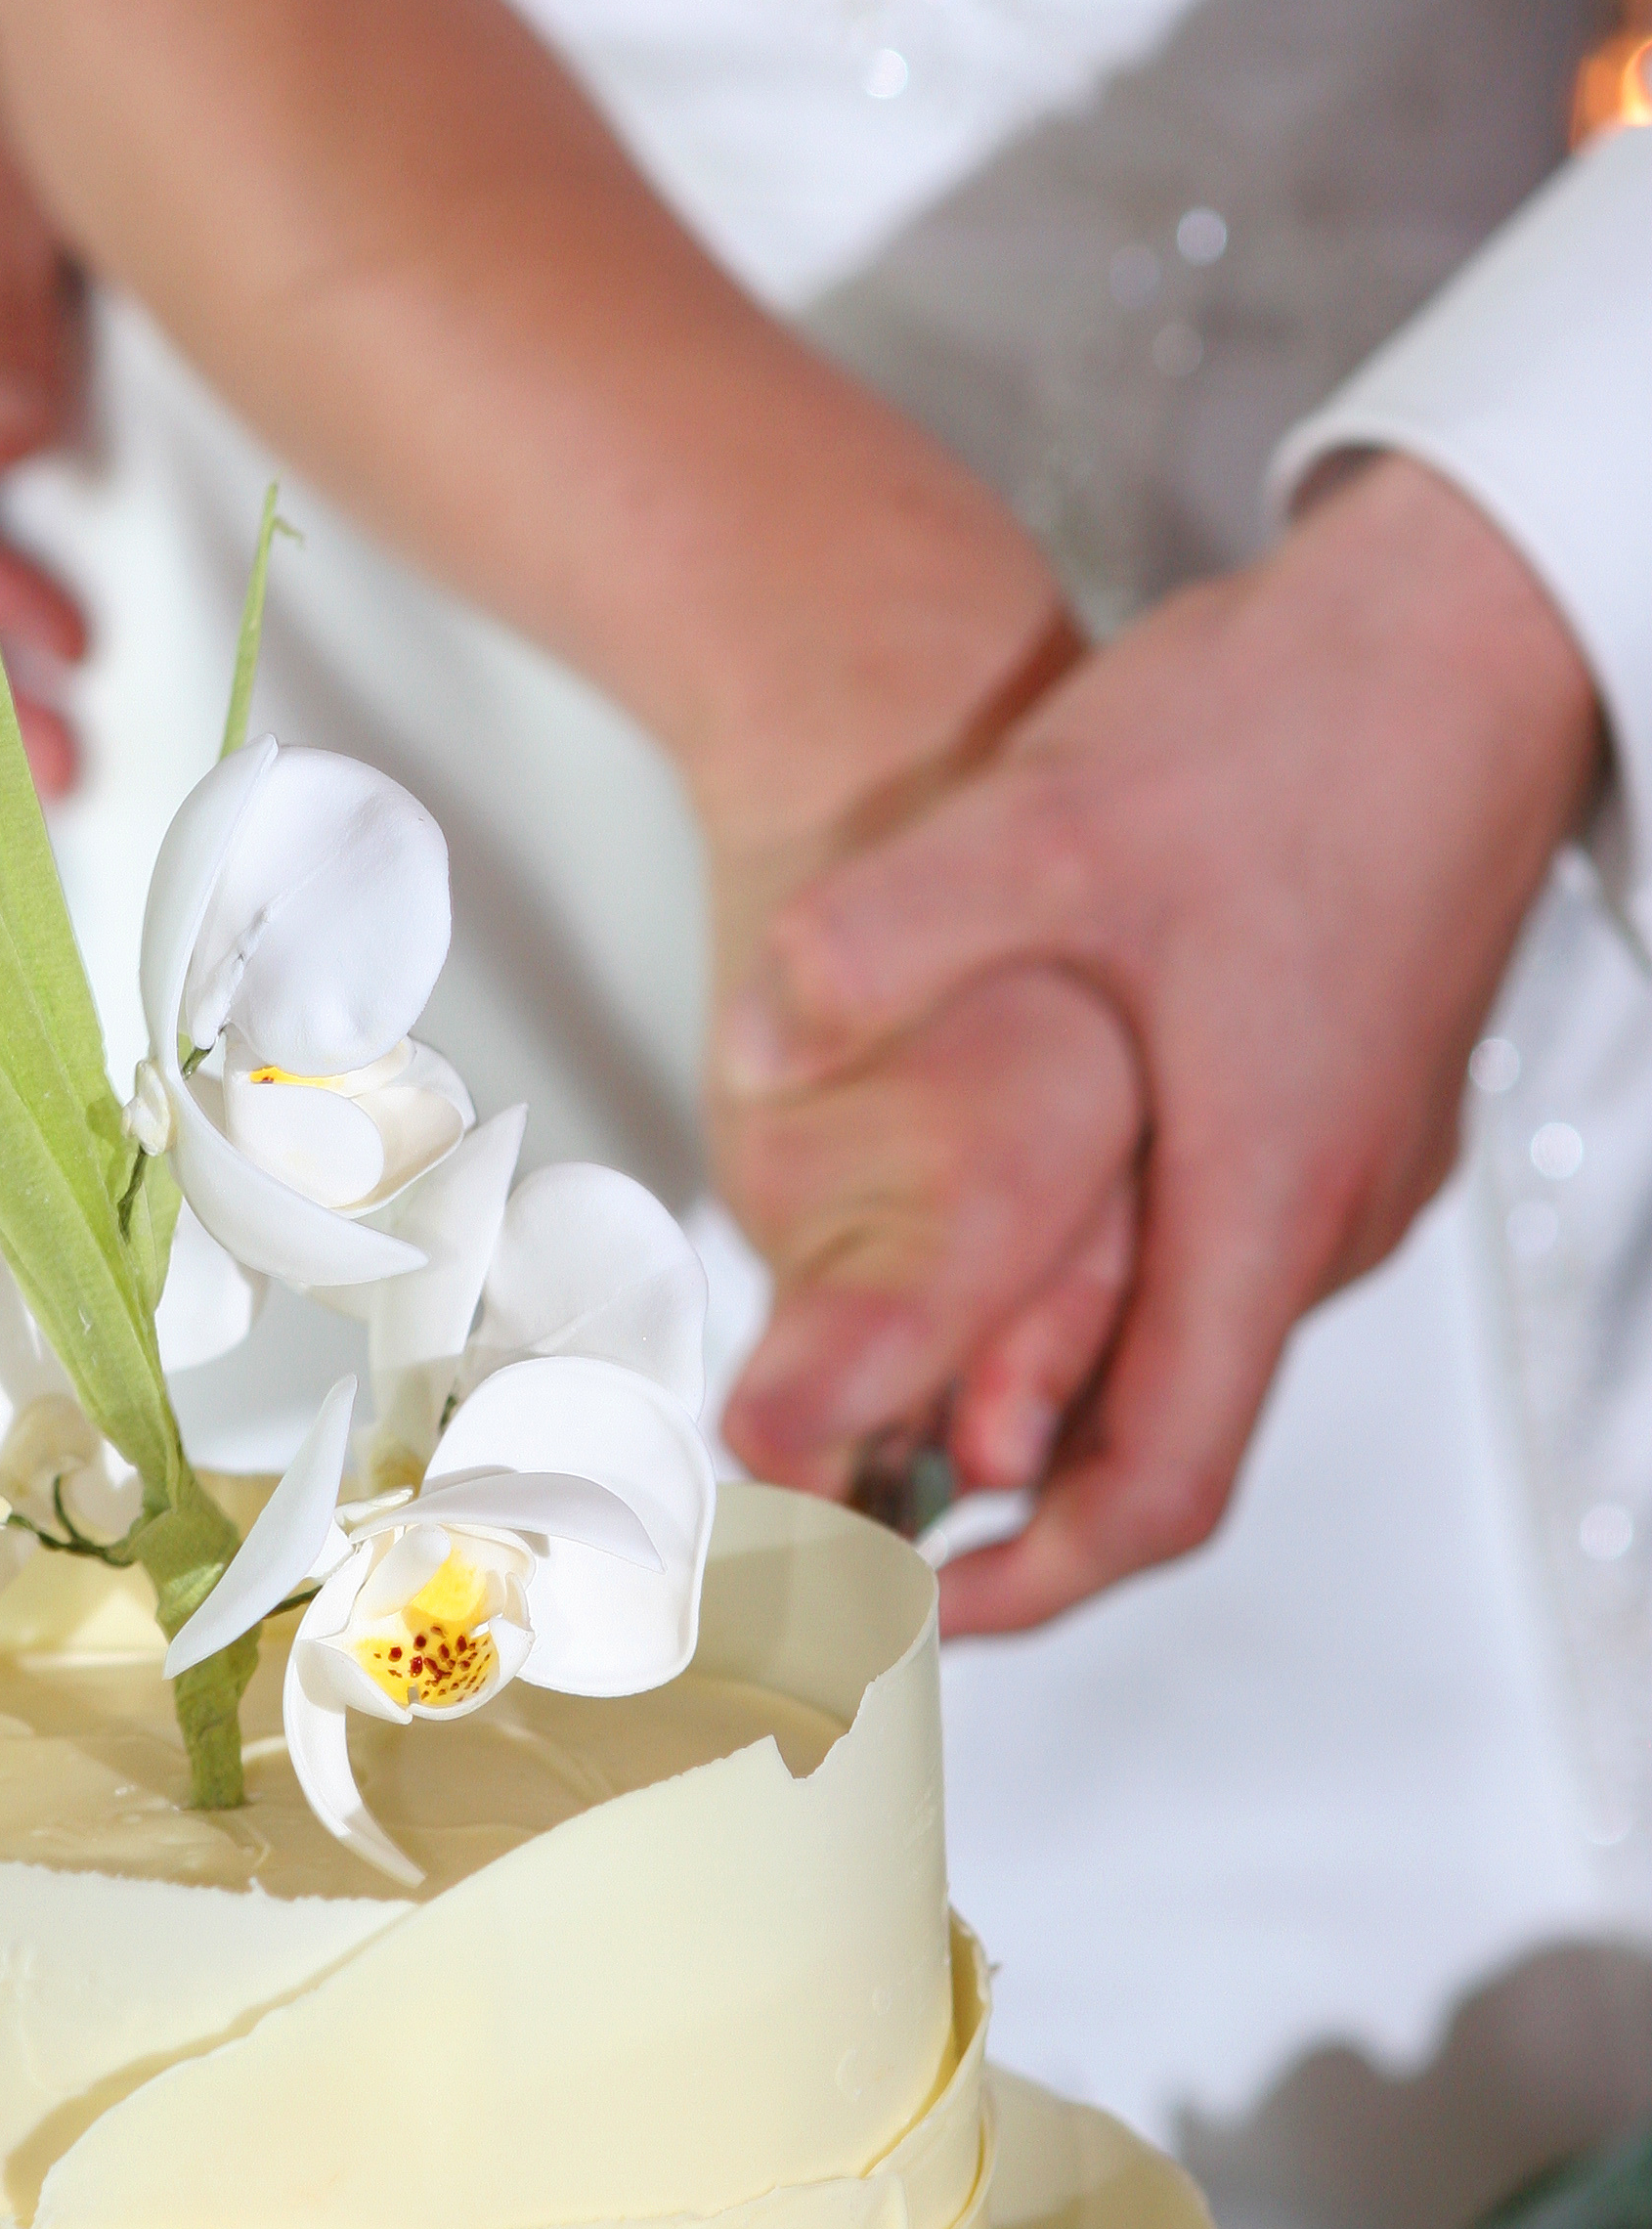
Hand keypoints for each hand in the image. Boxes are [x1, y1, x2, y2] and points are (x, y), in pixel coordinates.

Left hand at [721, 455, 1603, 1628]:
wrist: (1474, 617)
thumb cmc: (1290, 723)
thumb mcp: (1048, 817)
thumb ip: (881, 938)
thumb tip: (754, 1034)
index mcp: (1261, 1195)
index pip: (1162, 1487)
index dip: (1034, 1586)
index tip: (918, 1611)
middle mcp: (1333, 1212)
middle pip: (1177, 1436)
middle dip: (1019, 1494)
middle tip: (867, 1490)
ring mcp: (1367, 1162)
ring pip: (1205, 1338)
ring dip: (1068, 1380)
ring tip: (916, 1372)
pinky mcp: (1368, 1100)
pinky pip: (1239, 1251)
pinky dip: (1127, 1286)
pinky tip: (1032, 1230)